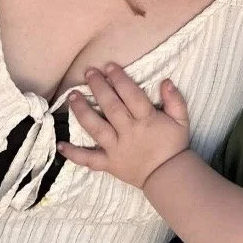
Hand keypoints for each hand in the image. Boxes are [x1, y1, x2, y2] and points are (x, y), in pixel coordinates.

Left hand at [59, 65, 190, 188]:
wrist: (168, 176)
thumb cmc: (173, 145)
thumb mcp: (181, 120)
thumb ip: (175, 100)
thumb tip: (166, 81)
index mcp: (146, 120)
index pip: (131, 95)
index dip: (119, 79)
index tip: (109, 66)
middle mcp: (128, 132)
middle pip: (111, 107)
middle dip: (99, 88)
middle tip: (89, 72)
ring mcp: (116, 149)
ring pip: (96, 128)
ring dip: (82, 112)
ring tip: (72, 96)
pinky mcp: (109, 163)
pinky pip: (89, 159)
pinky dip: (74, 154)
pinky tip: (61, 145)